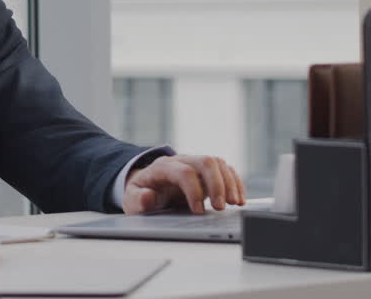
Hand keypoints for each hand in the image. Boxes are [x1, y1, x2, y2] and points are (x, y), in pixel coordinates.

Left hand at [122, 155, 244, 214]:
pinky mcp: (206, 172)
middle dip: (217, 184)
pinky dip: (235, 182)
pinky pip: (225, 169)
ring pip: (217, 163)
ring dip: (229, 183)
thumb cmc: (141, 194)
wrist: (146, 187)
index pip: (183, 172)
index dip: (193, 190)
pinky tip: (239, 198)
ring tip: (234, 204)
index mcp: (162, 167)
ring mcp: (194, 164)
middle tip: (221, 207)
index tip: (198, 211)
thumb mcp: (131, 200)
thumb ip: (137, 200)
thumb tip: (147, 196)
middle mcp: (181, 161)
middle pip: (205, 162)